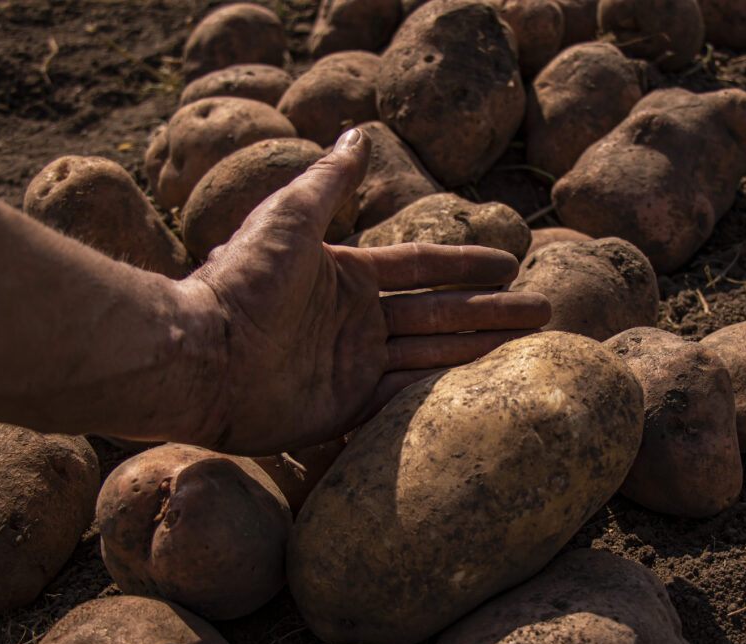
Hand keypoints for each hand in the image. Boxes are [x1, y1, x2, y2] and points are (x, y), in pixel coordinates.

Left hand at [177, 128, 550, 454]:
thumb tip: (358, 133)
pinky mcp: (344, 409)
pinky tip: (483, 386)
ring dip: (480, 349)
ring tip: (529, 345)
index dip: (466, 264)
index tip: (510, 262)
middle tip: (544, 311)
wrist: (201, 355)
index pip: (422, 267)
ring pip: (432, 356)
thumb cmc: (243, 281)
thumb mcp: (289, 217)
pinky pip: (404, 399)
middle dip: (491, 311)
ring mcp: (353, 366)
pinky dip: (442, 391)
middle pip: (440, 313)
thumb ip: (329, 180)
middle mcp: (356, 321)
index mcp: (348, 276)